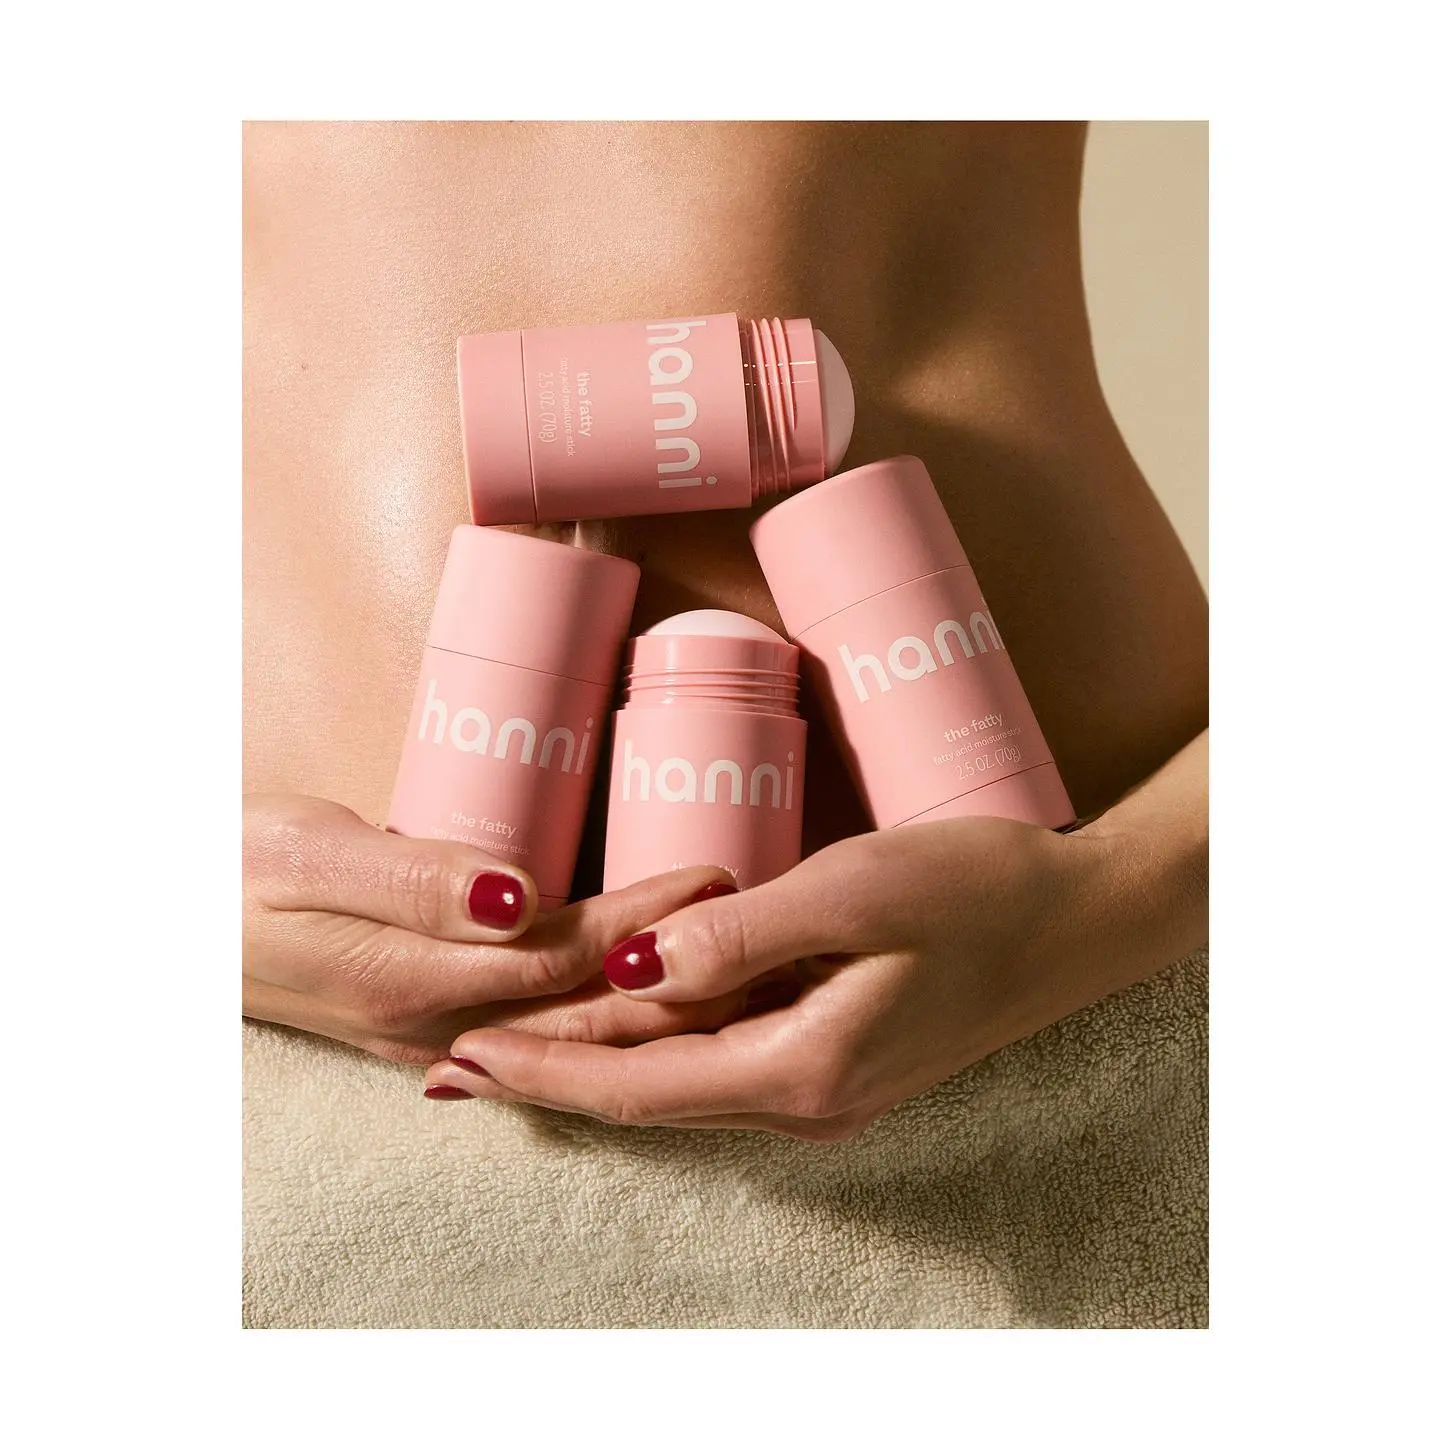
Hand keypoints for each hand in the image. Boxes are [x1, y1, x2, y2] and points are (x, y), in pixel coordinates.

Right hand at [244, 794, 748, 1064]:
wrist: (172, 923)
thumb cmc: (230, 874)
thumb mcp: (306, 854)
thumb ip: (414, 880)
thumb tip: (521, 897)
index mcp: (418, 982)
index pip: (568, 960)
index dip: (648, 924)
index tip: (716, 877)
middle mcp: (439, 1023)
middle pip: (584, 1010)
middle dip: (676, 971)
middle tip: (754, 920)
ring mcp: (434, 1029)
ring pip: (569, 1024)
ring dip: (649, 994)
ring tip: (727, 952)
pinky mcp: (428, 1016)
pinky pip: (537, 1020)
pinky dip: (600, 1002)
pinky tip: (638, 985)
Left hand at [424, 735, 1208, 1135]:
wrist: (1080, 917)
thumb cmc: (978, 893)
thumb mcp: (855, 895)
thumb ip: (739, 938)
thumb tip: (632, 973)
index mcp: (801, 1072)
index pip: (636, 1084)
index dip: (542, 1071)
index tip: (460, 1058)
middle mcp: (803, 1100)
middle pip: (644, 1093)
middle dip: (546, 1074)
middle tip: (449, 1059)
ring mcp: (822, 1085)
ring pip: (675, 1080)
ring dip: (590, 1059)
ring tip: (506, 1041)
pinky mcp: (835, 1055)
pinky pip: (716, 1059)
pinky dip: (651, 1042)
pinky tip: (616, 1019)